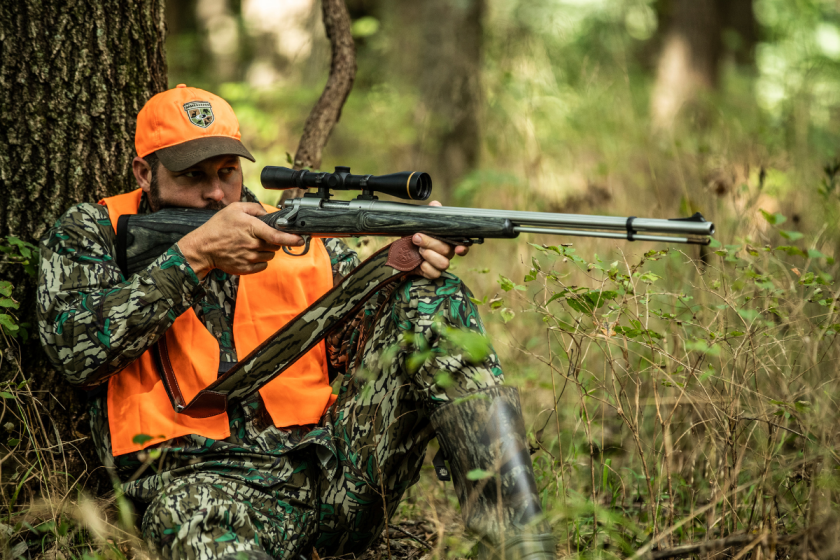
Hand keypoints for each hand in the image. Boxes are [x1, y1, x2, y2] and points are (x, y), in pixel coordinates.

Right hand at [178, 202, 303, 278]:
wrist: (203, 248)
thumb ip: (254, 208)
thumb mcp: (234, 209)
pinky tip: (248, 254)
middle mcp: (252, 244)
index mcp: (251, 228)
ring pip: (270, 256)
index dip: (291, 238)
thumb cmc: (217, 227)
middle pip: (275, 245)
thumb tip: (268, 213)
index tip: (300, 239)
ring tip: (251, 244)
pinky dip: (259, 261)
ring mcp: (249, 258)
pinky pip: (262, 266)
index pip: (277, 235)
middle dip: (273, 240)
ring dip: (265, 250)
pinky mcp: (246, 269)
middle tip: (259, 236)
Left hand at [412, 201, 469, 279]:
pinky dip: (426, 267)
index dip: (463, 247)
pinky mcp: (432, 273)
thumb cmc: (417, 235)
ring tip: (419, 249)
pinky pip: (434, 274)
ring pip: (443, 263)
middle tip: (417, 237)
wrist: (403, 249)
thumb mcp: (422, 223)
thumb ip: (431, 214)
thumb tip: (435, 204)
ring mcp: (440, 264)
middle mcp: (447, 253)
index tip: (458, 247)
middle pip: (447, 251)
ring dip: (429, 255)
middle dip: (431, 243)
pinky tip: (419, 262)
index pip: (463, 245)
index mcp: (449, 241)